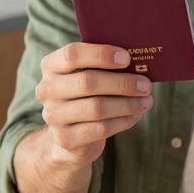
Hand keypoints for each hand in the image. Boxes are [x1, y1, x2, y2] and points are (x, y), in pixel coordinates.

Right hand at [35, 43, 152, 168]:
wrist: (69, 134)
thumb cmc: (85, 94)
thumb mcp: (87, 74)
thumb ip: (103, 65)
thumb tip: (138, 62)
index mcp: (51, 66)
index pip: (72, 54)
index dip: (101, 54)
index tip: (127, 58)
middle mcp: (47, 89)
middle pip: (88, 82)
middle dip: (122, 83)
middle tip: (145, 85)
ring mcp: (53, 115)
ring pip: (97, 107)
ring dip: (127, 104)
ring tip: (146, 101)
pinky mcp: (65, 138)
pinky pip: (100, 128)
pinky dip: (123, 121)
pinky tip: (136, 115)